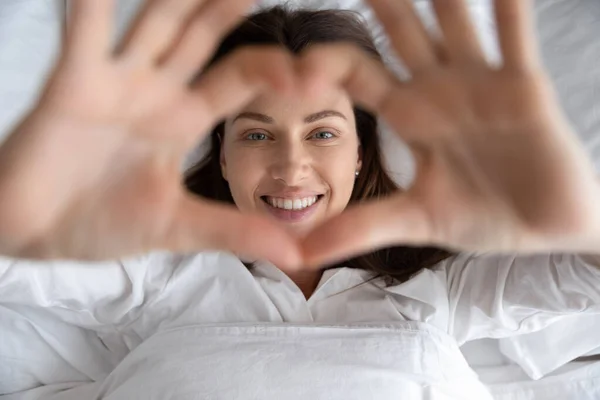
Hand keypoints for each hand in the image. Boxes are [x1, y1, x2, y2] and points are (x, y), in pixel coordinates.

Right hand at [0, 0, 302, 266]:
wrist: (37, 234)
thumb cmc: (103, 223)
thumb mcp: (180, 228)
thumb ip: (236, 233)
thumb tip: (300, 257)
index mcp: (184, 120)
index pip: (241, 79)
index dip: (276, 71)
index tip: (316, 75)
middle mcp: (155, 92)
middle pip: (202, 36)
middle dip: (229, 9)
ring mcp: (116, 83)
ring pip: (155, 24)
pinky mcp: (72, 85)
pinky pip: (85, 36)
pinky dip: (92, 8)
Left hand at [300, 0, 599, 267]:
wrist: (544, 232)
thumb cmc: (482, 217)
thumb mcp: (415, 220)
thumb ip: (361, 228)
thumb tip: (302, 254)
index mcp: (408, 116)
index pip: (357, 73)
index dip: (325, 63)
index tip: (295, 65)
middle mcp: (438, 90)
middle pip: (400, 33)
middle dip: (380, 1)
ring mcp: (481, 85)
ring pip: (453, 24)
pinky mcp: (525, 90)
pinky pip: (514, 40)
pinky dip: (507, 10)